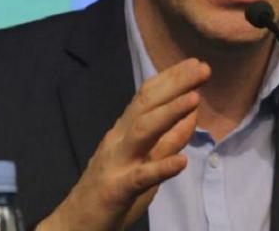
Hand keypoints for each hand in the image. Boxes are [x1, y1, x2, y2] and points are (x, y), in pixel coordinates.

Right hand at [37, 58, 209, 230]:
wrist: (75, 224)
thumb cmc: (114, 189)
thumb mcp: (146, 160)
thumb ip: (169, 138)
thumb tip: (193, 112)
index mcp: (125, 130)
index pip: (148, 96)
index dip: (172, 77)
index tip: (196, 63)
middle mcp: (120, 139)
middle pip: (147, 105)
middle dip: (176, 85)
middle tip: (203, 69)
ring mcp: (117, 162)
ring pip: (143, 131)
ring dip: (169, 113)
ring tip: (195, 99)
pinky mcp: (116, 189)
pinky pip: (140, 177)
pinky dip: (161, 168)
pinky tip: (182, 161)